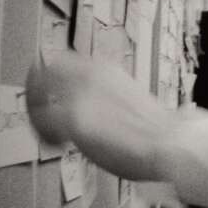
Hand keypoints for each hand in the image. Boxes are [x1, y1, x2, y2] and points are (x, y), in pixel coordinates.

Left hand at [25, 54, 174, 180]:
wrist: (171, 142)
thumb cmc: (158, 130)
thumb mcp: (130, 98)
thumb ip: (107, 97)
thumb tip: (96, 109)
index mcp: (105, 69)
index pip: (64, 62)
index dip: (53, 80)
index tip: (53, 96)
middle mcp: (90, 75)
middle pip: (44, 72)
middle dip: (36, 93)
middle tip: (39, 113)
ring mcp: (80, 95)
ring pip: (36, 96)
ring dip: (37, 115)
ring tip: (50, 134)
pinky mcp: (73, 118)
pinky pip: (42, 122)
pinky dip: (45, 134)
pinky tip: (58, 145)